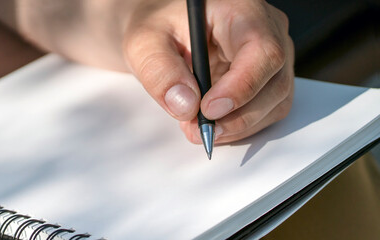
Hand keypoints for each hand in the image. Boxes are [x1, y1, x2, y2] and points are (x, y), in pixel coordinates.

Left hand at [122, 0, 293, 143]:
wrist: (165, 34)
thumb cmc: (160, 30)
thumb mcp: (145, 43)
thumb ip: (160, 71)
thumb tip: (185, 105)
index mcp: (242, 10)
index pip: (262, 51)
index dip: (241, 86)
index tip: (208, 110)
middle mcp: (268, 31)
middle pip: (274, 83)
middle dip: (237, 117)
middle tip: (197, 130)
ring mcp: (273, 58)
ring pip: (275, 103)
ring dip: (237, 126)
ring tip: (196, 127)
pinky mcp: (268, 81)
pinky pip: (267, 113)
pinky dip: (239, 127)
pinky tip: (211, 123)